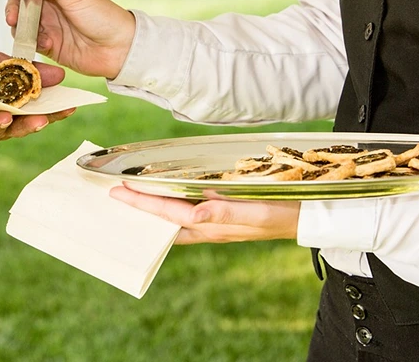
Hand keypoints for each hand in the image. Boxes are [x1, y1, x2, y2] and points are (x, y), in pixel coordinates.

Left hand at [0, 51, 73, 148]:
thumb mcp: (3, 64)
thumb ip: (29, 71)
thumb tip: (60, 74)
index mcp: (14, 106)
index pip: (39, 111)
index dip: (55, 111)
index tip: (70, 106)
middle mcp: (0, 121)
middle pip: (22, 127)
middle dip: (33, 123)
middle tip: (44, 118)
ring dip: (3, 125)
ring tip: (6, 117)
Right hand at [5, 0, 135, 78]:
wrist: (119, 48)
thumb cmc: (102, 17)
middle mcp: (49, 7)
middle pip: (19, 4)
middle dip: (12, 10)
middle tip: (13, 18)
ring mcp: (49, 27)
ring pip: (21, 26)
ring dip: (21, 29)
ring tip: (32, 34)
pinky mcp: (50, 47)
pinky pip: (31, 44)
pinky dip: (33, 44)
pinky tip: (48, 45)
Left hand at [109, 186, 299, 243]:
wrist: (306, 218)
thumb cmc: (283, 213)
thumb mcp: (257, 213)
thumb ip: (226, 213)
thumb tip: (194, 212)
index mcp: (212, 226)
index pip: (168, 213)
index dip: (142, 202)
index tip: (118, 191)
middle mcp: (207, 227)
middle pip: (163, 219)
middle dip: (137, 208)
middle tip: (111, 195)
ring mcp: (212, 223)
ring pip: (172, 218)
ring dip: (151, 208)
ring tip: (128, 197)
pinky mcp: (220, 216)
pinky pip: (186, 212)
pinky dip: (169, 204)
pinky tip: (163, 197)